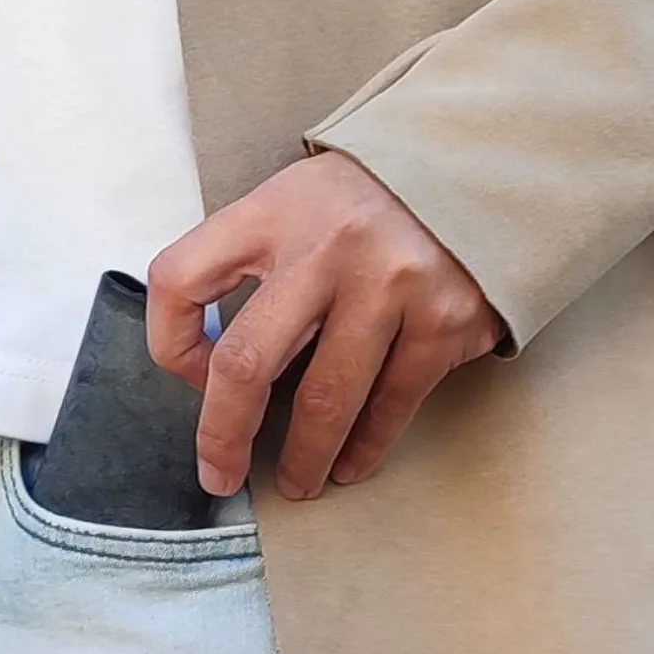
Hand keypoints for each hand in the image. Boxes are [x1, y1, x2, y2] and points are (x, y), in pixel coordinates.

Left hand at [147, 150, 505, 500]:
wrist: (480, 171)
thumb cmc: (369, 199)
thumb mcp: (296, 199)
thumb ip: (252, 263)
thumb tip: (216, 366)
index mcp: (272, 212)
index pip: (181, 280)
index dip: (173, 344)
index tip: (194, 377)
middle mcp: (327, 246)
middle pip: (247, 362)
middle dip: (225, 435)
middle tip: (221, 475)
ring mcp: (390, 283)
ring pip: (324, 399)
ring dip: (305, 456)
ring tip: (298, 482)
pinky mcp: (444, 318)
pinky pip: (392, 402)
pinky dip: (366, 445)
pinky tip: (351, 463)